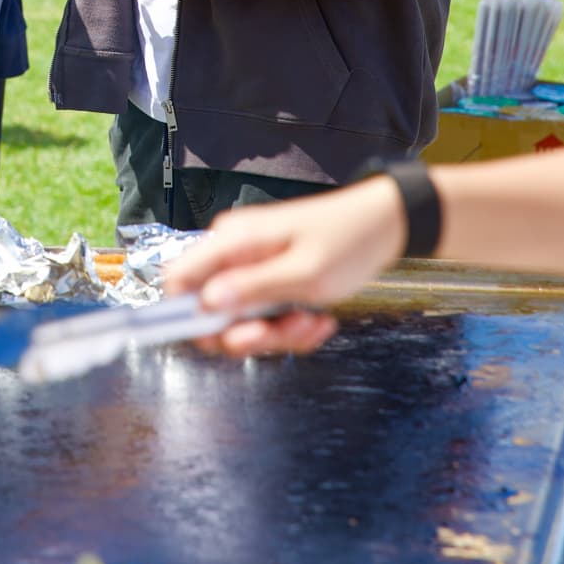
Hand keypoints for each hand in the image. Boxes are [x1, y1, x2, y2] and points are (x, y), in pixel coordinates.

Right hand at [160, 177, 408, 356]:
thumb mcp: (303, 274)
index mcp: (232, 242)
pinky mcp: (269, 281)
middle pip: (211, 312)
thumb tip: (205, 303)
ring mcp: (250, 267)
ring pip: (241, 321)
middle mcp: (233, 253)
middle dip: (248, 333)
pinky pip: (264, 318)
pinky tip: (319, 320)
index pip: (178, 278)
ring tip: (313, 323)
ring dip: (277, 334)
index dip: (187, 315)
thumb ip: (252, 288)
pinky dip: (290, 328)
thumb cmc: (347, 241)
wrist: (384, 227)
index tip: (226, 337)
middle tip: (287, 331)